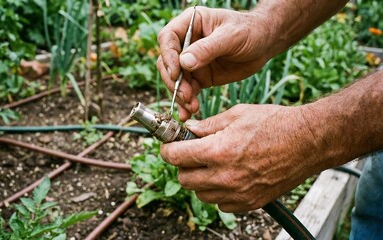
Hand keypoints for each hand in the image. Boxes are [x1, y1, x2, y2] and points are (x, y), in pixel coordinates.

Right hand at [157, 7, 273, 120]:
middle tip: (185, 95)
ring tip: (191, 106)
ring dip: (180, 95)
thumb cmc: (250, 31)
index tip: (176, 73)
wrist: (265, 44)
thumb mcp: (231, 36)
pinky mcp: (200, 77)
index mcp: (190, 23)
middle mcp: (187, 42)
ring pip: (175, 80)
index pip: (168, 38)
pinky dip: (187, 102)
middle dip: (174, 81)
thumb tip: (184, 62)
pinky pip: (187, 90)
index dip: (168, 56)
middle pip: (167, 62)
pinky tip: (190, 111)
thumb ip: (207, 49)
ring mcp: (191, 61)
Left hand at [160, 104, 321, 212]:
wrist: (308, 142)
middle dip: (183, 165)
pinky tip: (229, 176)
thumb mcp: (237, 114)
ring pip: (201, 194)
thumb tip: (189, 131)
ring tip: (214, 164)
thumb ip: (208, 125)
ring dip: (200, 180)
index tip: (169, 146)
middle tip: (193, 153)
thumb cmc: (275, 123)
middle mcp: (225, 176)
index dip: (168, 150)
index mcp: (218, 151)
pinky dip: (218, 192)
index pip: (176, 157)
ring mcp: (238, 193)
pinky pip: (221, 204)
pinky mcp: (250, 202)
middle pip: (184, 179)